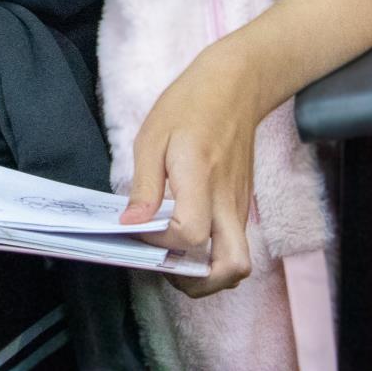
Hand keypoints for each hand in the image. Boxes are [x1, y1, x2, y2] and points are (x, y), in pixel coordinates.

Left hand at [121, 51, 257, 297]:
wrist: (235, 87)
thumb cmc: (190, 105)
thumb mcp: (153, 136)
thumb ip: (143, 185)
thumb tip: (131, 224)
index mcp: (201, 179)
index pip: (188, 234)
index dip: (159, 242)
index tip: (138, 227)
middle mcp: (226, 200)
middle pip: (232, 267)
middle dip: (199, 283)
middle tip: (167, 269)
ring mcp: (239, 205)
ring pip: (238, 260)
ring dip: (208, 273)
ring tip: (175, 259)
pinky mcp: (241, 204)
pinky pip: (233, 242)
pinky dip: (212, 253)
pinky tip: (183, 236)